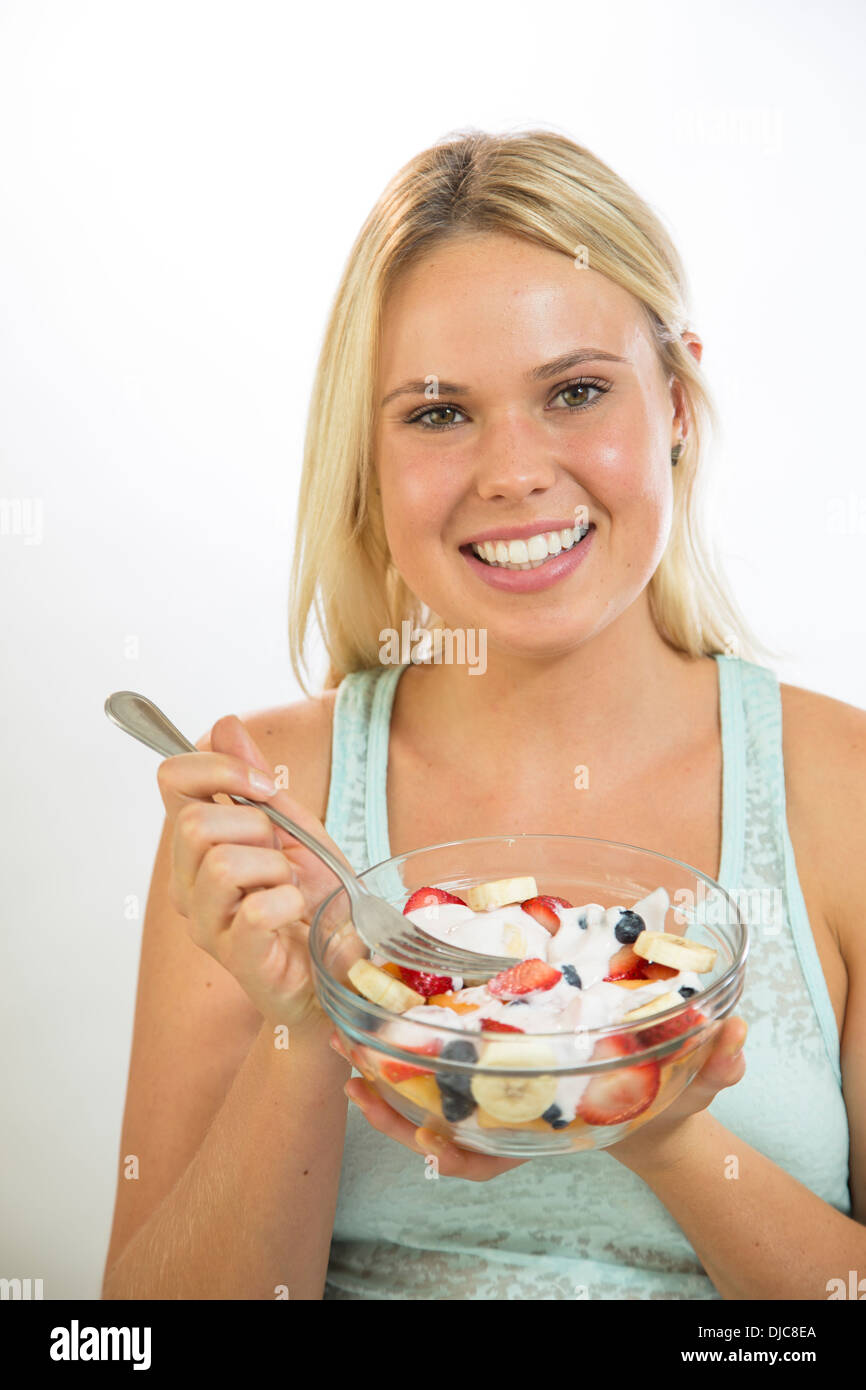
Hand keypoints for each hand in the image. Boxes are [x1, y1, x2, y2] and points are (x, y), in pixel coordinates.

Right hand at [157, 713, 354, 1029]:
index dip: (217, 768)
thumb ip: (255, 781)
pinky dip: (291, 900)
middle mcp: (189, 884)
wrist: (343, 966)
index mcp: (197, 845)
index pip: (170, 779)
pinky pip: (257, 909)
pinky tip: (299, 913)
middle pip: (195, 823)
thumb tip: (224, 724)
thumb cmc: (315, 899)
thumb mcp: (294, 827)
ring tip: (292, 888)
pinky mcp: (238, 960)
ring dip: (276, 868)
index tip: (262, 786)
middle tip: (284, 856)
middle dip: (257, 827)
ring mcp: (208, 925)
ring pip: (222, 864)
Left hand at [332, 1013, 747, 1179]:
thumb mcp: (694, 1085)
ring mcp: (500, 1087)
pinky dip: (403, 1050)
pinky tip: (369, 1023)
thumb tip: (733, 1036)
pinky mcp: (496, 1054)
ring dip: (380, 1078)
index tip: (429, 1145)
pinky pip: (440, 1062)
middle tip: (353, 1082)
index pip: (499, 1157)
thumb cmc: (662, 1095)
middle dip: (394, 1108)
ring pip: (428, 1097)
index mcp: (549, 1123)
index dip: (463, 1157)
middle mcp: (515, 1113)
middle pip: (442, 1125)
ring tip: (338, 1045)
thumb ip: (715, 1064)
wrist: (647, 1096)